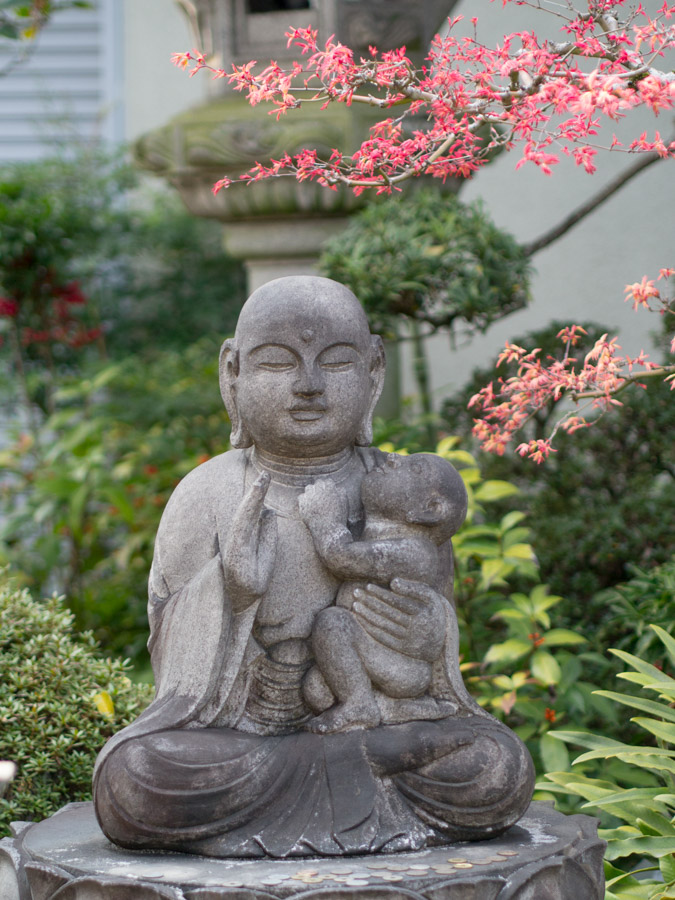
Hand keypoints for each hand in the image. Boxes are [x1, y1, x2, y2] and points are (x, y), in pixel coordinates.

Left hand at [222, 472, 277, 610]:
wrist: (231, 603)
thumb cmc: (250, 590)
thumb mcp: (264, 571)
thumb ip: (266, 542)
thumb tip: (267, 513)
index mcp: (238, 549)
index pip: (246, 517)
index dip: (255, 497)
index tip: (263, 480)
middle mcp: (232, 542)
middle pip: (243, 511)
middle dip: (254, 492)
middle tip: (265, 474)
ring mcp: (233, 541)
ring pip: (243, 515)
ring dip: (253, 498)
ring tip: (263, 480)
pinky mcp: (236, 541)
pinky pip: (244, 521)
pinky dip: (252, 507)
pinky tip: (259, 496)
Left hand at [298, 478, 348, 529]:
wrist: (329, 531)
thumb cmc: (338, 518)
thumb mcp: (344, 503)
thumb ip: (341, 492)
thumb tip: (337, 487)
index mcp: (330, 488)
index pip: (327, 482)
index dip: (328, 487)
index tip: (327, 493)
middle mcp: (319, 490)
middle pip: (317, 483)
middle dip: (319, 489)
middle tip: (321, 497)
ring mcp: (310, 496)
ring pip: (308, 488)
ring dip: (311, 492)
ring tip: (314, 501)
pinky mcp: (302, 504)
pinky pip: (301, 497)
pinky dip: (304, 500)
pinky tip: (308, 506)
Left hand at [353, 578, 446, 663]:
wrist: (441, 640)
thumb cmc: (431, 611)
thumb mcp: (430, 597)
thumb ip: (412, 588)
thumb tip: (392, 583)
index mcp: (424, 613)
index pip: (397, 602)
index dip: (382, 594)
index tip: (368, 586)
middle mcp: (417, 629)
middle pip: (388, 613)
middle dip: (370, 602)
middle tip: (356, 592)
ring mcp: (409, 640)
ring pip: (383, 626)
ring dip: (367, 615)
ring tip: (355, 604)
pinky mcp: (403, 649)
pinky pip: (382, 637)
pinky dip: (369, 628)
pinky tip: (360, 619)